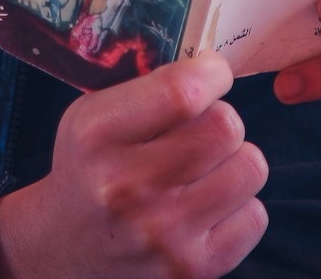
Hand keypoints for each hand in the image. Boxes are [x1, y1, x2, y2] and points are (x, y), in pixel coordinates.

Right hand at [0, 53, 267, 278]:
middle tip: (203, 126)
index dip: (213, 74)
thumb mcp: (94, 114)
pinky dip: (240, 205)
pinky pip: (256, 216)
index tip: (212, 74)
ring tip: (207, 165)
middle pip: (226, 127)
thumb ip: (149, 86)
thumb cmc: (90, 167)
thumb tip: (213, 64)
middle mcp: (128, 187)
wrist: (65, 249)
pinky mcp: (191, 270)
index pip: (183, 92)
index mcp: (99, 135)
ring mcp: (163, 235)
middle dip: (222, 116)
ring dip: (235, 159)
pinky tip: (209, 203)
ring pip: (250, 167)